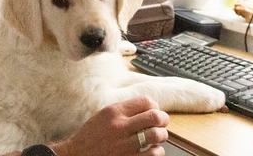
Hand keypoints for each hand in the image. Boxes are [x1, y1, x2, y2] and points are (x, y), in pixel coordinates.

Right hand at [51, 96, 169, 155]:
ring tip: (157, 138)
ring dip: (161, 136)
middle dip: (163, 119)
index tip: (155, 111)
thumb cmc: (89, 138)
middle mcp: (119, 126)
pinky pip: (153, 153)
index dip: (155, 106)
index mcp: (113, 112)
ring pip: (157, 135)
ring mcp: (124, 144)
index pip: (145, 101)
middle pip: (155, 116)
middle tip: (162, 124)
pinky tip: (151, 151)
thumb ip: (122, 111)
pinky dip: (157, 151)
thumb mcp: (102, 117)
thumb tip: (147, 108)